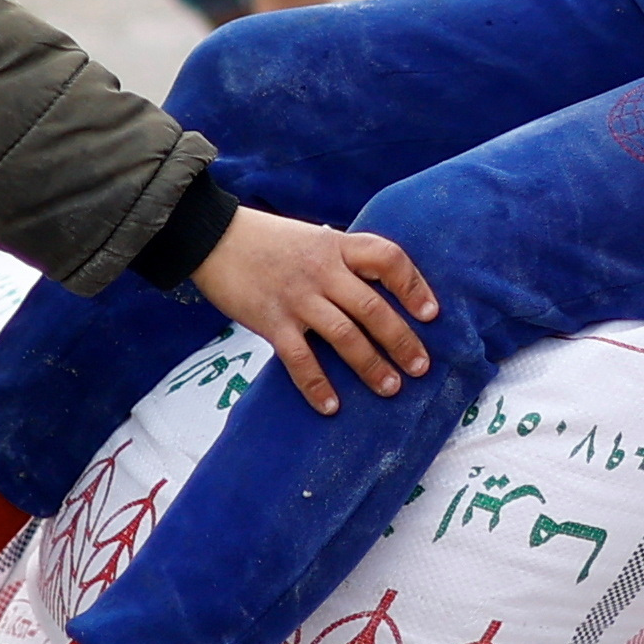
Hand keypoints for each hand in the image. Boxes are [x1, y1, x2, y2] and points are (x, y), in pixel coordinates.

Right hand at [188, 205, 438, 415]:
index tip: (431, 313)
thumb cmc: (267, 240)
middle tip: (421, 367)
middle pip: (373, 308)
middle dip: (401, 341)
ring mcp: (297, 297)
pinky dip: (317, 385)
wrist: (212, 237)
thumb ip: (341, 261)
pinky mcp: (271, 321)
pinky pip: (300, 359)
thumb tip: (376, 291)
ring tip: (391, 388)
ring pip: (345, 336)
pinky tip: (331, 406)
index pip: (388, 259)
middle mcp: (322, 271)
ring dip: (371, 366)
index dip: (414, 286)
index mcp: (337, 246)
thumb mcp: (313, 239)